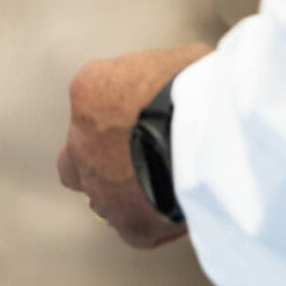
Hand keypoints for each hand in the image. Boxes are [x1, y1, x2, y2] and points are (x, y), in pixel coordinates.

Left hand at [57, 41, 211, 249]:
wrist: (208, 134)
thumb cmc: (200, 86)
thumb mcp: (179, 58)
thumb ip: (166, 73)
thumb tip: (187, 81)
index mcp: (90, 90)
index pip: (90, 103)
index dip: (120, 113)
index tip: (145, 116)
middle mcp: (82, 141)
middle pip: (76, 156)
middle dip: (100, 159)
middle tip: (137, 156)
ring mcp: (101, 187)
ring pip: (101, 196)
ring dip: (125, 192)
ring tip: (165, 184)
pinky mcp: (130, 224)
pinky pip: (134, 228)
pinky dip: (152, 222)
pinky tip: (176, 212)